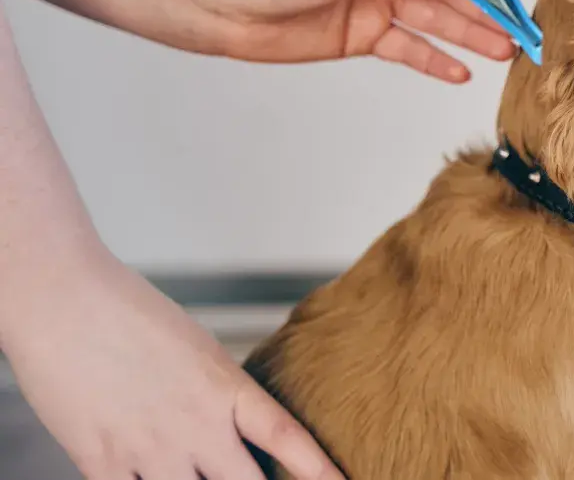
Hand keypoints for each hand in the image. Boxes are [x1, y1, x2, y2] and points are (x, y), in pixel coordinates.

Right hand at [2, 250, 342, 479]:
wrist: (65, 300)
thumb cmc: (130, 314)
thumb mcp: (198, 351)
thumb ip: (220, 396)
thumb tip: (235, 432)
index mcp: (226, 388)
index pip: (286, 437)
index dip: (318, 469)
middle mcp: (195, 425)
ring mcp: (149, 448)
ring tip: (199, 476)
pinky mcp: (103, 460)